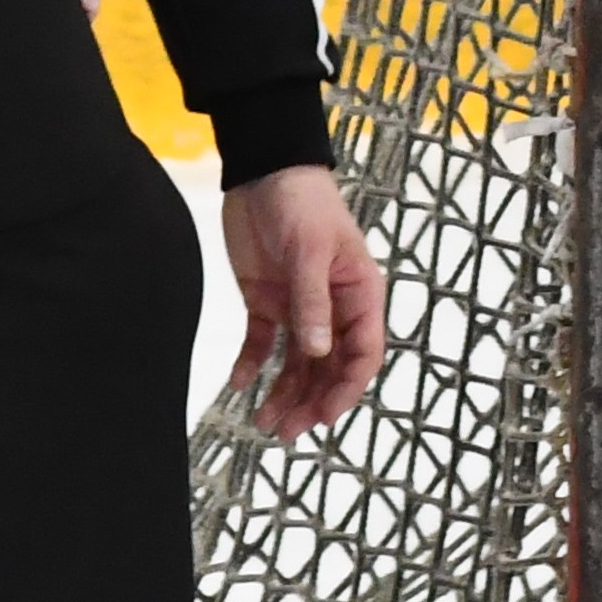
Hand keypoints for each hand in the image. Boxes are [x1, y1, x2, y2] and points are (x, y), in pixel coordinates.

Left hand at [221, 164, 387, 438]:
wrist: (262, 170)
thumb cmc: (302, 203)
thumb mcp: (310, 251)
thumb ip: (313, 303)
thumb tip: (319, 354)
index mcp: (359, 294)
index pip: (363, 353)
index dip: (347, 388)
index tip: (324, 416)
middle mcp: (333, 307)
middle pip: (329, 367)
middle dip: (311, 401)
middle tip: (286, 431)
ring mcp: (299, 306)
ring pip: (296, 363)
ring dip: (283, 392)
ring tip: (263, 422)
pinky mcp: (265, 301)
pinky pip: (262, 343)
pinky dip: (251, 365)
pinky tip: (239, 385)